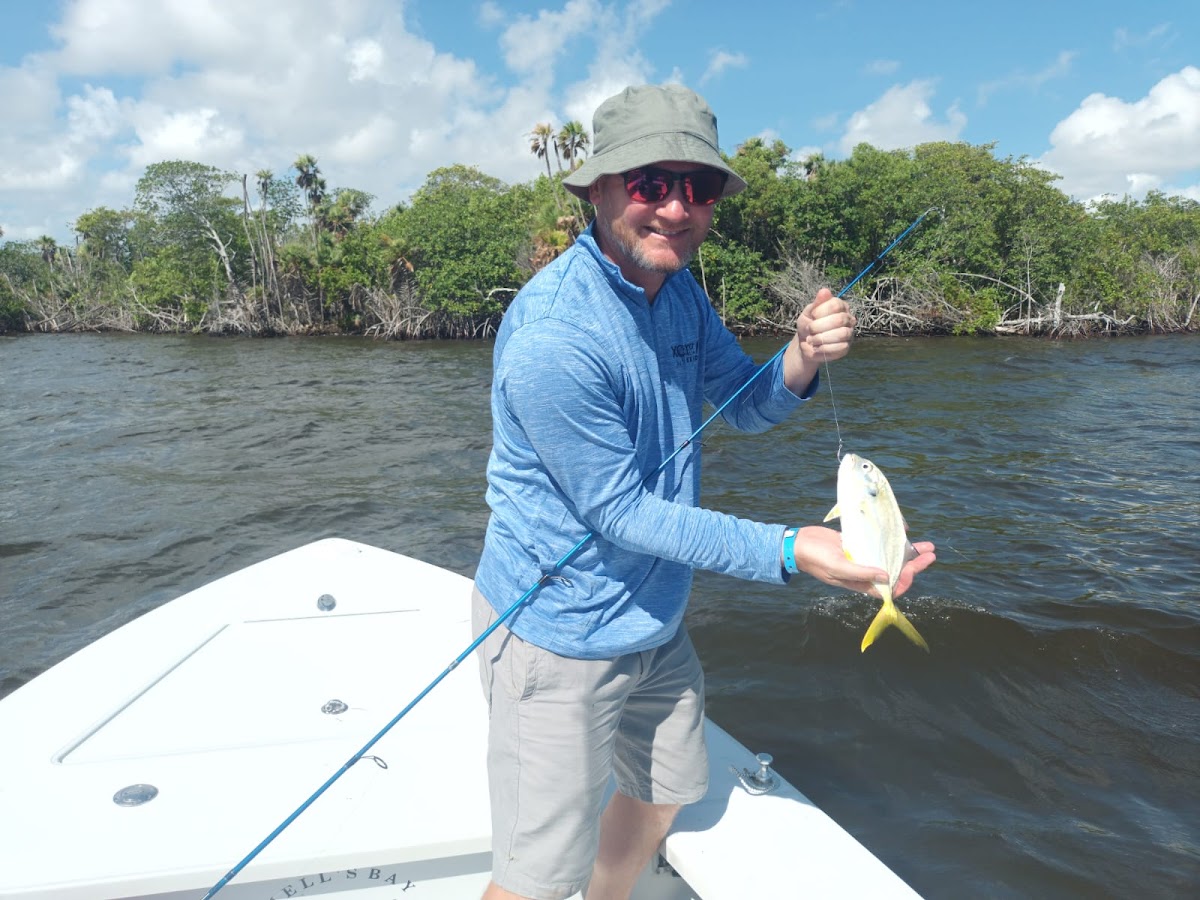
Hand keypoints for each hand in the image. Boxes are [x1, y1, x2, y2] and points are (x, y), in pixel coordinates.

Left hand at [784, 288, 855, 393]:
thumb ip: (817, 303)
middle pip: (840, 320)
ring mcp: (849, 333)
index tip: (812, 315)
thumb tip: (825, 291)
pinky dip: (824, 348)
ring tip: (811, 339)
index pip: (836, 304)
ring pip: (842, 334)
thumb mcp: (808, 312)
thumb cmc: (808, 325)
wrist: (806, 344)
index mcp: (840, 306)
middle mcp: (848, 319)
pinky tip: (816, 347)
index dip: (822, 310)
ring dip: (822, 338)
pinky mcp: (846, 347)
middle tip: (810, 329)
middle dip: (820, 326)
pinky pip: (840, 347)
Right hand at [790, 526, 935, 598]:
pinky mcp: (859, 546)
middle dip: (915, 564)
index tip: (913, 568)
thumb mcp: (838, 567)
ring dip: (909, 553)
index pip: (891, 588)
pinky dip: (893, 540)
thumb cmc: (816, 559)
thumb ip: (861, 572)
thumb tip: (886, 575)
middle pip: (897, 571)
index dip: (905, 581)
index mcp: (862, 583)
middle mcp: (866, 573)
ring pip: (892, 558)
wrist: (799, 544)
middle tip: (931, 554)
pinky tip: (904, 533)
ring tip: (927, 546)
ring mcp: (863, 559)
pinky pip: (881, 545)